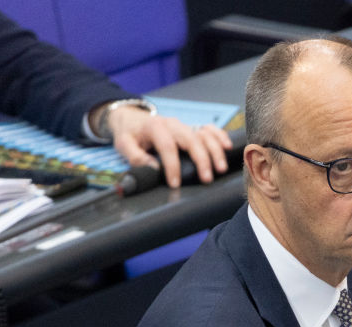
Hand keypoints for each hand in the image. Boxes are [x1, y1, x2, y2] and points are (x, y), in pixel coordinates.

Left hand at [106, 105, 232, 186]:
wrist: (132, 118)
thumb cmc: (129, 133)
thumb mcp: (123, 144)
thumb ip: (135, 156)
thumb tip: (153, 168)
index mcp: (155, 127)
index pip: (167, 146)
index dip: (172, 166)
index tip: (175, 183)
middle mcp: (173, 124)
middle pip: (192, 139)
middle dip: (201, 159)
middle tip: (207, 178)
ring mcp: (185, 125)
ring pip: (204, 134)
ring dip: (215, 150)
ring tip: (220, 168)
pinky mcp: (191, 128)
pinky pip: (209, 129)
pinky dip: (220, 136)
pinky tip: (227, 147)